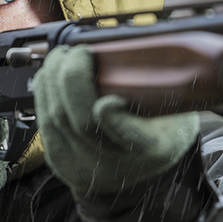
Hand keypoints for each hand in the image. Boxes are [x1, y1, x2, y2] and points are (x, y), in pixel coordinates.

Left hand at [33, 45, 199, 195]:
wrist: (138, 169)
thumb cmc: (160, 129)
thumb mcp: (178, 110)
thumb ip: (168, 87)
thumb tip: (152, 52)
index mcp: (153, 151)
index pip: (132, 141)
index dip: (116, 123)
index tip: (109, 102)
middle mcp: (116, 164)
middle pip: (82, 123)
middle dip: (72, 78)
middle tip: (78, 52)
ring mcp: (83, 165)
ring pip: (57, 119)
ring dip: (54, 79)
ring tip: (63, 56)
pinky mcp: (60, 159)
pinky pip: (44, 122)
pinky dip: (44, 91)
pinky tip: (51, 73)